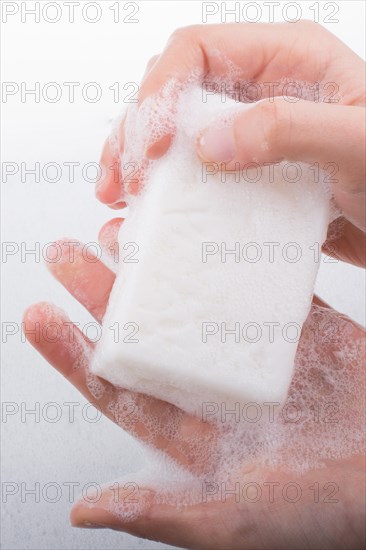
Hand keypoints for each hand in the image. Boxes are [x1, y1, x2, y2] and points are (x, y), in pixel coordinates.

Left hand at [24, 221, 364, 548]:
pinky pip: (257, 289)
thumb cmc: (321, 513)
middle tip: (68, 254)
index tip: (40, 314)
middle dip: (104, 293)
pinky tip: (204, 233)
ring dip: (156, 270)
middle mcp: (213, 387)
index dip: (76, 352)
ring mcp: (254, 353)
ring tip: (121, 233)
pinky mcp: (297, 330)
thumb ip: (163, 512)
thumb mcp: (236, 519)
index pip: (120, 386)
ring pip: (193, 303)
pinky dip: (232, 260)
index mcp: (192, 430)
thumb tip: (85, 512)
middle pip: (146, 334)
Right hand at [96, 21, 365, 266]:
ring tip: (122, 197)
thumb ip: (289, 130)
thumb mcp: (358, 142)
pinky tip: (155, 212)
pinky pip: (199, 175)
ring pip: (179, 134)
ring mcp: (253, 136)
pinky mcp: (251, 175)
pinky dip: (171, 192)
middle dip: (137, 131)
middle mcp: (262, 91)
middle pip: (175, 92)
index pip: (196, 51)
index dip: (160, 93)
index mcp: (288, 60)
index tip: (152, 149)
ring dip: (143, 162)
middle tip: (122, 180)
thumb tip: (211, 144)